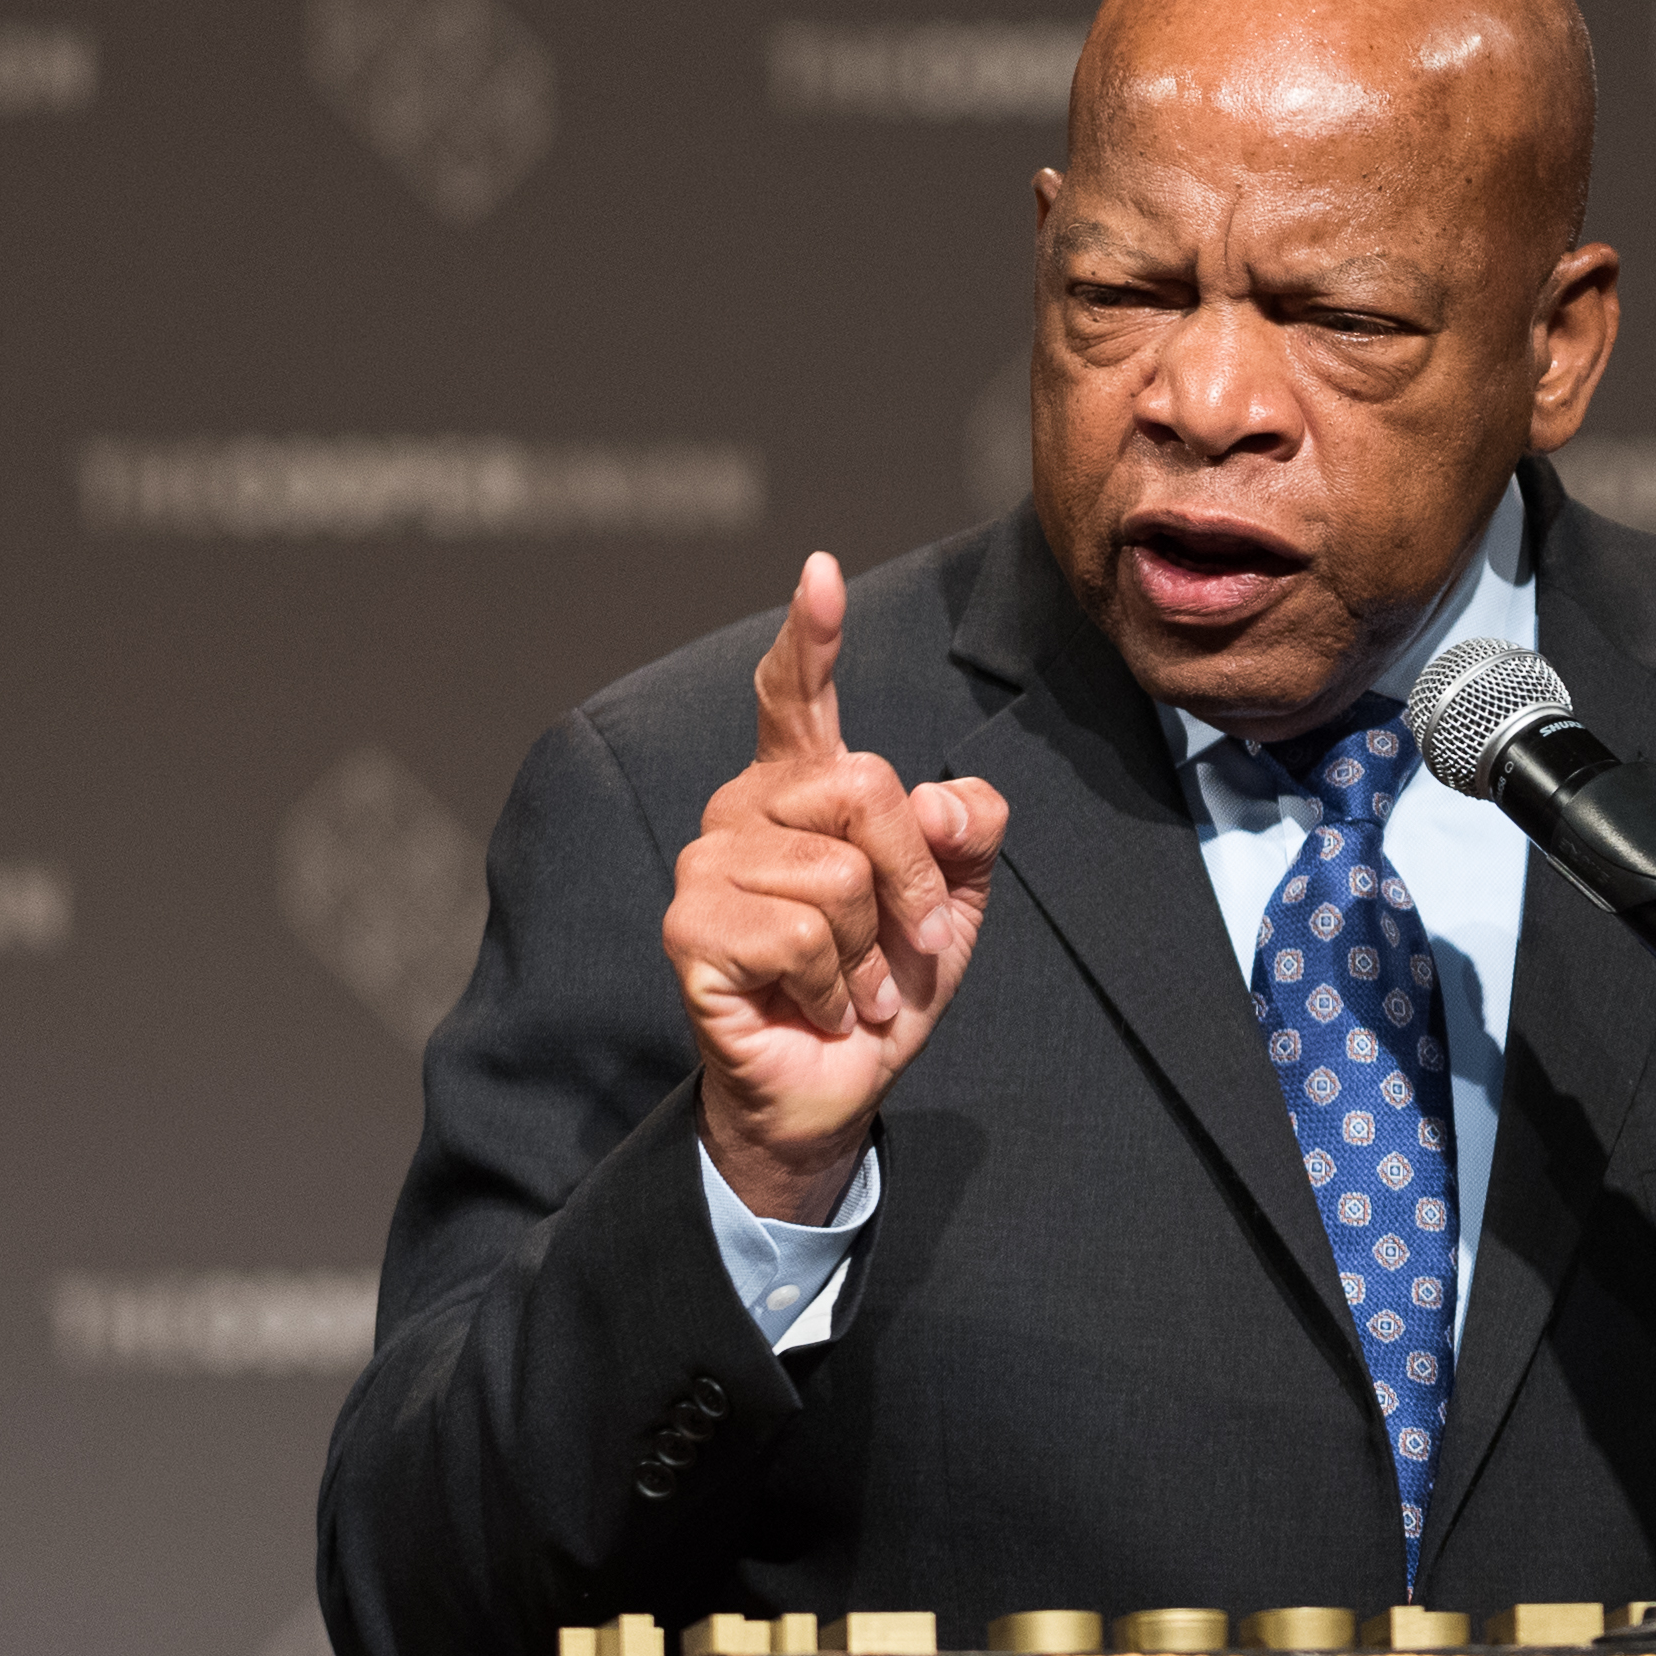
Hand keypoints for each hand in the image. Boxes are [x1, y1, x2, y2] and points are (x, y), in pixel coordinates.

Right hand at [664, 553, 1008, 1221]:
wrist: (839, 1084)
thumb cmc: (884, 983)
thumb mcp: (956, 899)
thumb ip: (967, 830)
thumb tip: (938, 798)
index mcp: (802, 788)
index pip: (795, 695)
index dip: (810, 636)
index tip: (821, 572)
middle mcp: (744, 809)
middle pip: (862, 785)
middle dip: (912, 877)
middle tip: (905, 941)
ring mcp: (707, 864)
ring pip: (837, 873)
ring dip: (872, 951)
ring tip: (852, 983)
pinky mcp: (688, 928)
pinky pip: (802, 936)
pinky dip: (834, 987)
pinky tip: (816, 1007)